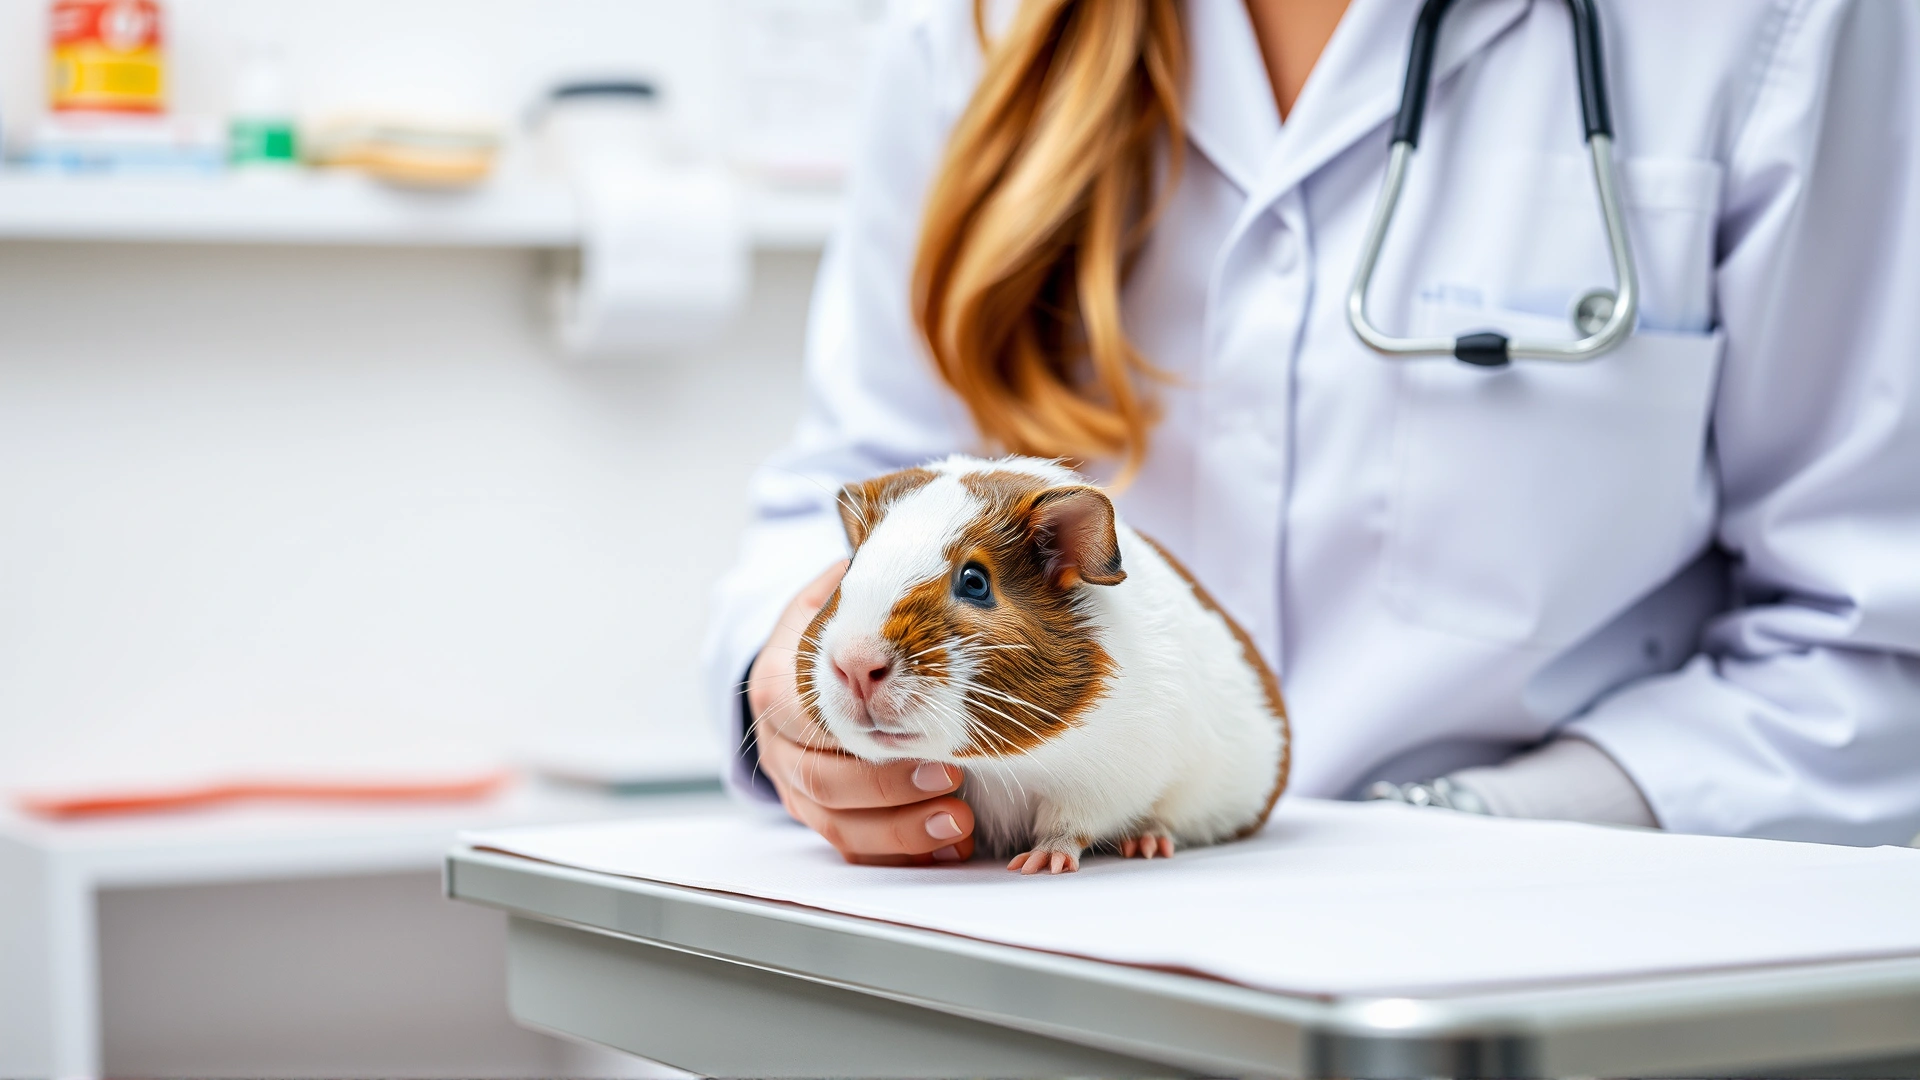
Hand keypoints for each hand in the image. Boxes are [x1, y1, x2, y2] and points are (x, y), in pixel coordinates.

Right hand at [747, 560, 975, 864]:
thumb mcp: (839, 593)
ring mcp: (796, 784)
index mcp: (779, 686)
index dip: (872, 739)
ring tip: (958, 825)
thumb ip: (867, 576)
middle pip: (826, 784)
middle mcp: (779, 742)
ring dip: (902, 831)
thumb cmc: (834, 624)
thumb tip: (903, 530)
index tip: (937, 748)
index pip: (817, 721)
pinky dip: (898, 852)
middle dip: (893, 794)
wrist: (797, 662)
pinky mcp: (819, 813)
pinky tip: (945, 847)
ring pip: (839, 824)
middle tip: (954, 791)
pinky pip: (853, 847)